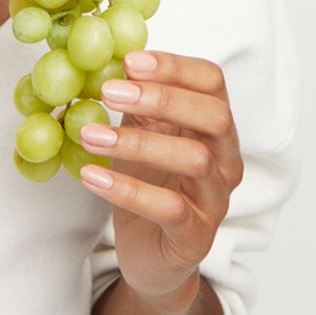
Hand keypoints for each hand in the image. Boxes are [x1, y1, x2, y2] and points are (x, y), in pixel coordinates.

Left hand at [79, 51, 243, 305]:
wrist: (151, 254)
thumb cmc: (149, 182)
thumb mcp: (142, 135)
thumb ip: (137, 104)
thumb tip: (112, 61)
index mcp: (214, 126)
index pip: (213, 82)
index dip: (175, 67)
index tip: (129, 61)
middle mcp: (225, 159)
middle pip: (215, 116)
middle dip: (162, 98)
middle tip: (110, 92)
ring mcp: (215, 199)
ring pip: (196, 160)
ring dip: (138, 143)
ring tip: (89, 135)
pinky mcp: (196, 236)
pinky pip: (170, 209)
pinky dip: (127, 190)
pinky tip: (91, 175)